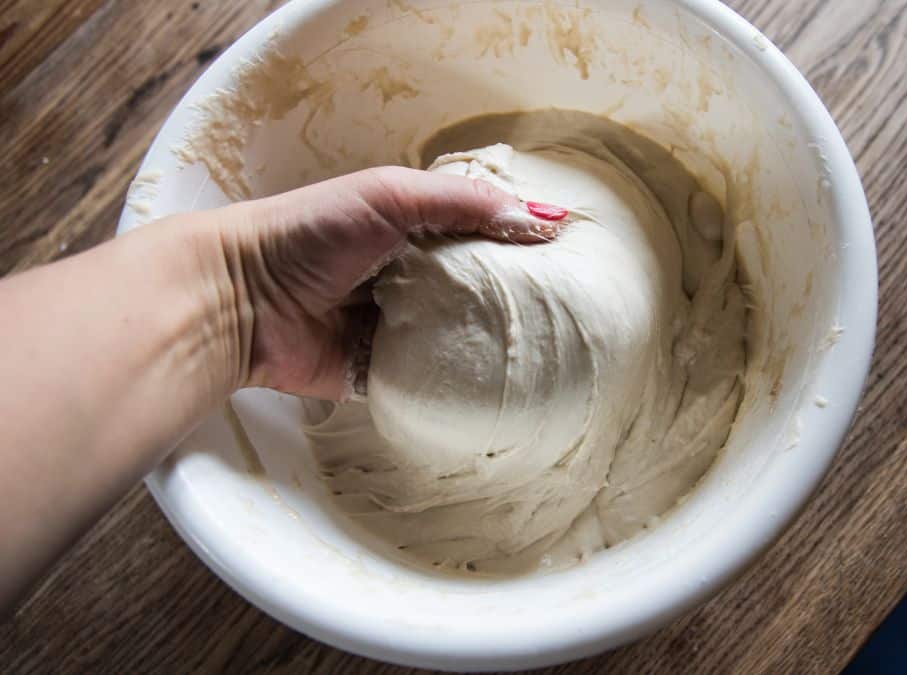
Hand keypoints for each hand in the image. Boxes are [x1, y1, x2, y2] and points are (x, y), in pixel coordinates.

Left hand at [189, 166, 562, 400]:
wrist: (240, 300)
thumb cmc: (311, 232)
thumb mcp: (392, 196)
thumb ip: (465, 202)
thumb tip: (544, 220)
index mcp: (413, 229)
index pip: (483, 233)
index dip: (523, 243)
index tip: (573, 260)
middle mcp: (411, 277)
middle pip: (480, 288)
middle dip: (518, 300)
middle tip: (574, 314)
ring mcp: (398, 327)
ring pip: (462, 338)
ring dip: (494, 345)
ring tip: (553, 355)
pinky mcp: (382, 372)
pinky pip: (432, 380)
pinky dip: (460, 383)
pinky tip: (505, 388)